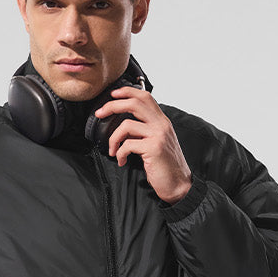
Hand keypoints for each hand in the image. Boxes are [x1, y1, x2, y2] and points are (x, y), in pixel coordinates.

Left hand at [94, 86, 192, 203]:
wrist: (178, 185)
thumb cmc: (165, 166)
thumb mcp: (156, 143)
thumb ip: (144, 131)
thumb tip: (124, 127)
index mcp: (162, 121)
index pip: (145, 97)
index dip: (127, 92)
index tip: (112, 95)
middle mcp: (161, 124)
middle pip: (134, 103)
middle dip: (112, 106)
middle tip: (100, 113)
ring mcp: (158, 135)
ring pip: (126, 125)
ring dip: (113, 138)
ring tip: (112, 150)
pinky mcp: (153, 148)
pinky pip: (127, 145)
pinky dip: (120, 153)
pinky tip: (121, 160)